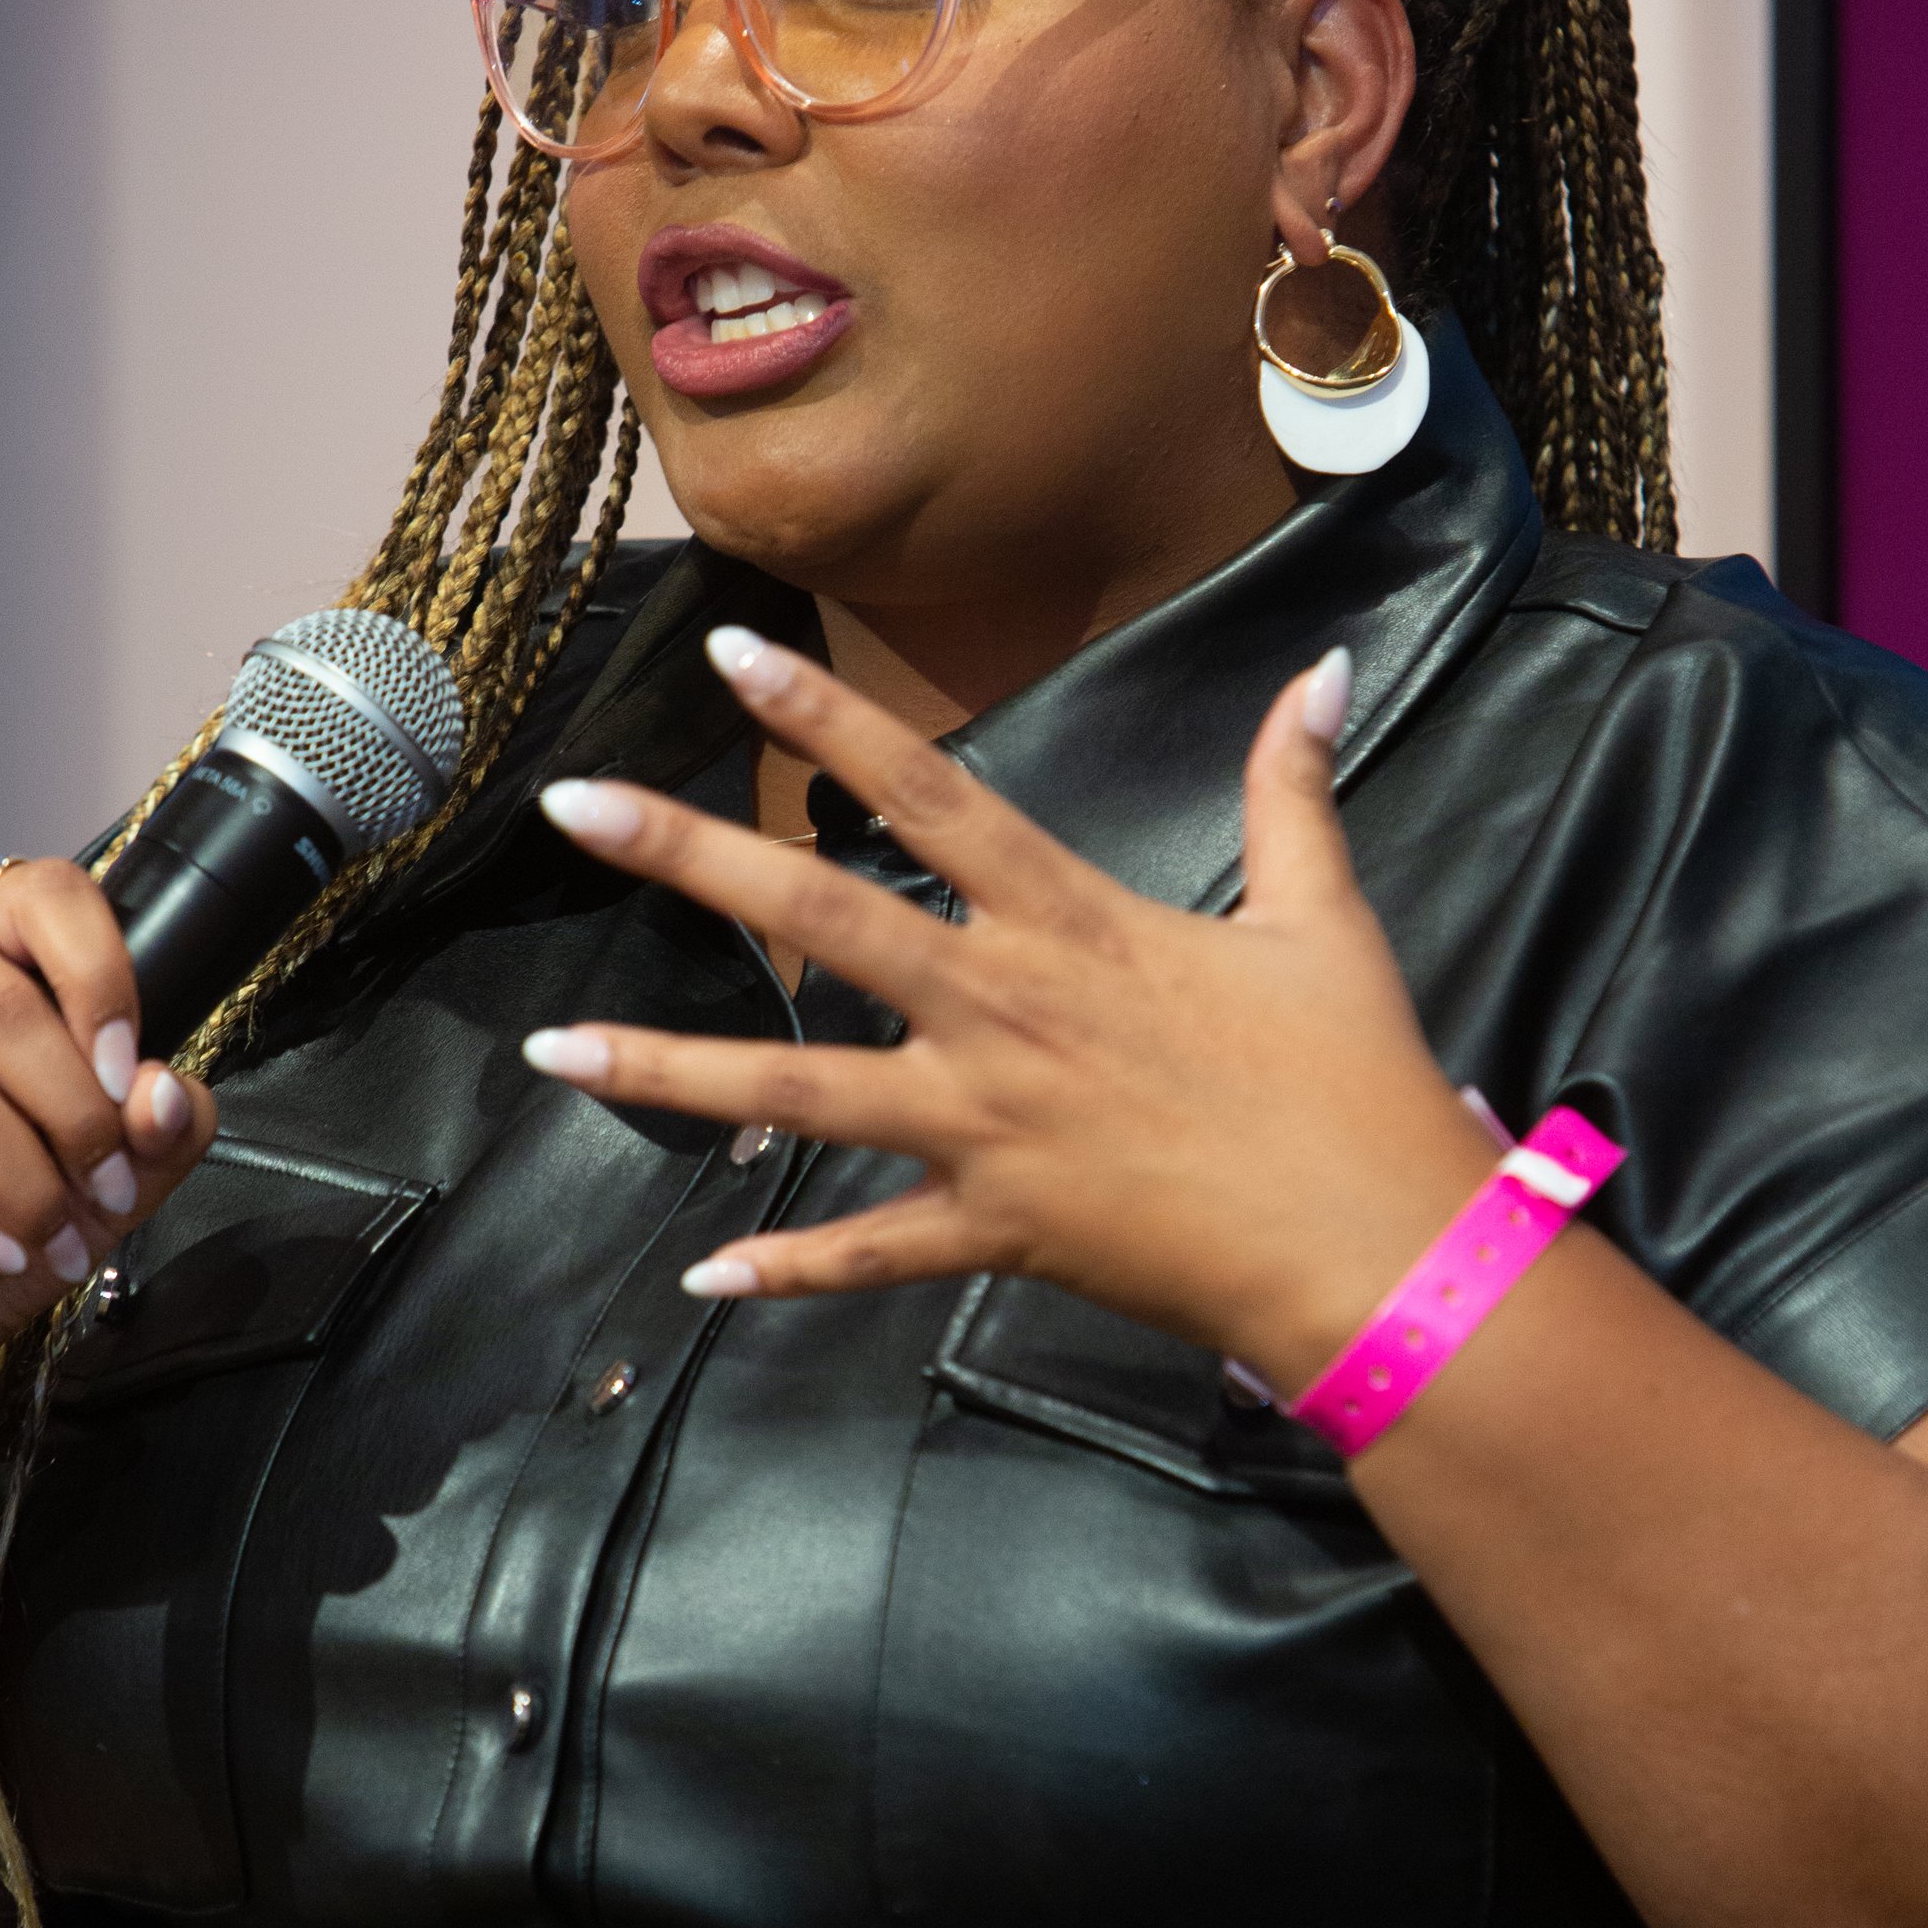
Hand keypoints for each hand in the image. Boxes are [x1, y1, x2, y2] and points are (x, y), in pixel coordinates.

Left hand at [524, 626, 1496, 1395]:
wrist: (1378, 1247)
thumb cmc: (1354, 1080)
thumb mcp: (1324, 918)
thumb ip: (1292, 791)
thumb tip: (1319, 672)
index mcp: (1073, 924)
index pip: (928, 793)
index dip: (826, 716)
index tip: (728, 653)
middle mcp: (1005, 1012)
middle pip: (819, 919)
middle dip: (687, 857)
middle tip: (571, 805)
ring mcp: (988, 1127)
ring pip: (797, 1095)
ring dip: (668, 1075)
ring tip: (549, 1052)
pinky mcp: (998, 1229)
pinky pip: (872, 1254)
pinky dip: (789, 1269)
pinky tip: (702, 1274)